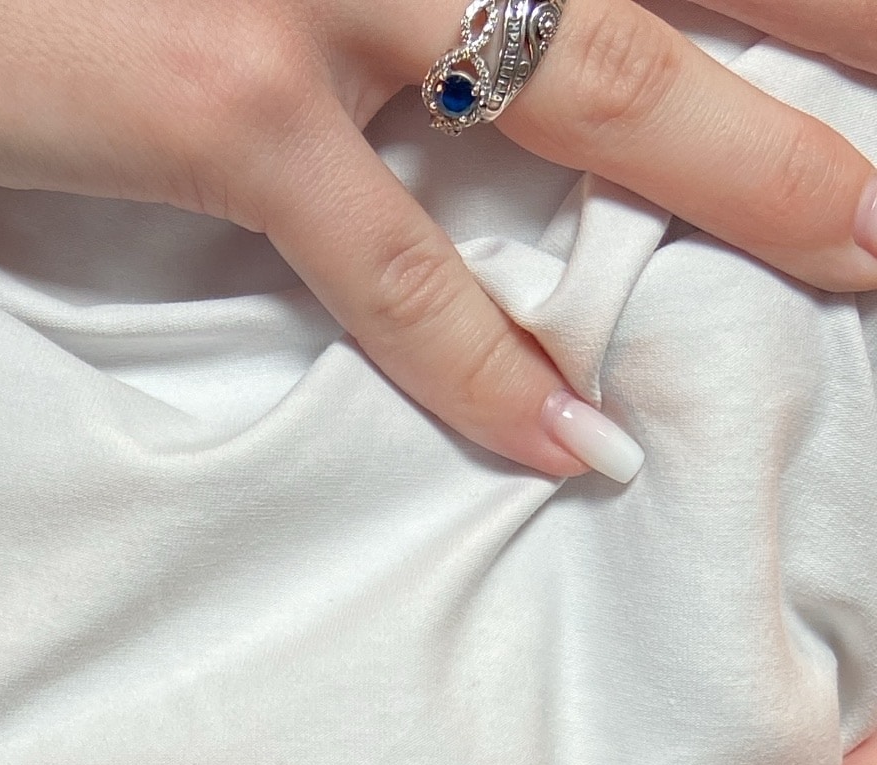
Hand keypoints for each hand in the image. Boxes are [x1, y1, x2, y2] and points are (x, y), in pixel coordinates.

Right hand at [0, 0, 876, 462]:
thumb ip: (391, 11)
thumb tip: (515, 34)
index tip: (872, 43)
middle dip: (842, 40)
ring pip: (609, 78)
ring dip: (764, 176)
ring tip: (874, 258)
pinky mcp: (223, 108)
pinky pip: (402, 268)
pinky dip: (493, 371)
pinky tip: (582, 450)